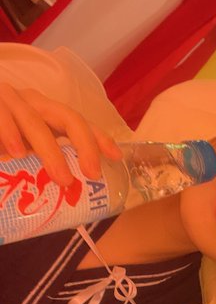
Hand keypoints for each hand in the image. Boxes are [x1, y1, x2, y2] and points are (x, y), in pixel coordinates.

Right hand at [0, 83, 122, 185]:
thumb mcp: (20, 154)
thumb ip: (37, 169)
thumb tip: (63, 204)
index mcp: (44, 115)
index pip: (79, 123)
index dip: (99, 138)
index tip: (116, 157)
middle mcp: (32, 103)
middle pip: (67, 117)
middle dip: (85, 145)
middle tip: (91, 174)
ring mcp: (9, 100)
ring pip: (35, 121)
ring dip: (51, 151)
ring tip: (62, 177)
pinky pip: (1, 116)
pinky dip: (10, 133)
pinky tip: (16, 153)